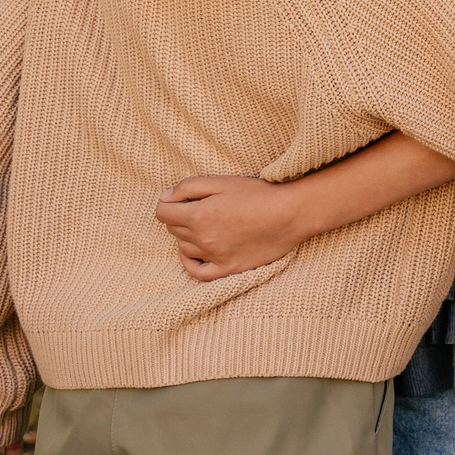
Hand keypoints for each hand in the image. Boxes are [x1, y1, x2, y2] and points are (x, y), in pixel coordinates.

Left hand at [155, 175, 308, 280]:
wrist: (291, 213)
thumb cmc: (258, 194)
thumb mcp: (222, 181)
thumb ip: (188, 186)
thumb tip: (166, 197)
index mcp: (199, 214)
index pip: (163, 213)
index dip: (167, 203)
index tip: (177, 200)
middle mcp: (203, 239)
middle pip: (173, 230)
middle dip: (179, 217)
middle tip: (198, 207)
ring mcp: (216, 256)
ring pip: (184, 249)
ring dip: (187, 237)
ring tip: (204, 226)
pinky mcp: (229, 269)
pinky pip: (198, 273)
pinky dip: (190, 264)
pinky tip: (194, 254)